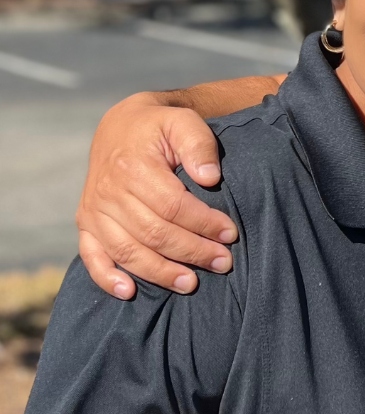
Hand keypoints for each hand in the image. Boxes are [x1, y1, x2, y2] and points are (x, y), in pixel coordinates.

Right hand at [77, 93, 236, 297]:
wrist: (122, 126)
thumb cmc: (159, 127)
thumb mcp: (183, 121)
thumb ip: (199, 144)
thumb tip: (210, 177)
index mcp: (132, 166)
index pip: (173, 206)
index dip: (204, 223)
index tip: (230, 234)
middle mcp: (108, 191)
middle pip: (154, 233)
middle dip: (192, 252)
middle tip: (224, 263)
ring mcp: (94, 210)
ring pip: (128, 251)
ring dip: (161, 272)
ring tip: (192, 283)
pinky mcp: (86, 223)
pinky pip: (92, 256)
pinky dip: (108, 277)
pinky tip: (130, 292)